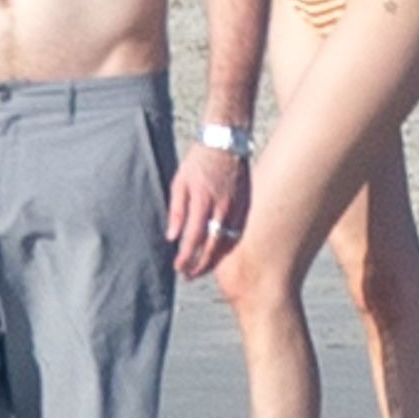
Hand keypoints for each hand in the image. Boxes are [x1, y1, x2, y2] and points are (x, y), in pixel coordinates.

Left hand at [165, 143, 251, 278]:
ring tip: (202, 268)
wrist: (226, 141)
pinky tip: (219, 252)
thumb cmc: (199, 160)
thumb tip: (172, 236)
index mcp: (202, 201)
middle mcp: (222, 207)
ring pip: (228, 242)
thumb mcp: (180, 182)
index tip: (178, 268)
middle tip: (189, 275)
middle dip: (200, 265)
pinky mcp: (246, 205)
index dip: (186, 257)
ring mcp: (237, 207)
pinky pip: (238, 232)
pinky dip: (228, 245)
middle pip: (213, 246)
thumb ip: (176, 211)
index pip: (194, 238)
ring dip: (215, 259)